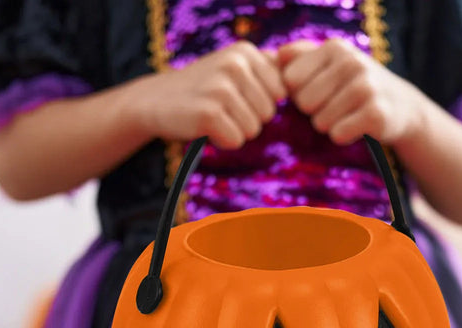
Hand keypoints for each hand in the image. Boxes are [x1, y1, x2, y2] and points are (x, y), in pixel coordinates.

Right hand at [139, 41, 287, 148]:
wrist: (154, 101)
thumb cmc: (201, 89)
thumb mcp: (234, 69)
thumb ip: (268, 68)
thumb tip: (307, 71)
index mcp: (246, 51)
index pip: (281, 93)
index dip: (260, 103)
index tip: (237, 98)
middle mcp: (235, 64)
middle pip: (269, 113)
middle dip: (249, 119)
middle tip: (222, 109)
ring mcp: (221, 88)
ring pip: (254, 129)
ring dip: (235, 131)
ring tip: (214, 117)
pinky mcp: (209, 113)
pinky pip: (236, 140)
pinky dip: (222, 141)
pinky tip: (206, 128)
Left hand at [276, 38, 424, 146]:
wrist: (400, 106)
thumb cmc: (353, 86)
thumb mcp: (329, 64)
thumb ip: (298, 58)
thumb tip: (266, 56)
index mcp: (333, 48)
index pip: (290, 81)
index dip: (299, 94)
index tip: (318, 92)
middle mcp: (351, 61)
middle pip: (304, 103)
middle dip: (315, 111)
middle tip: (336, 105)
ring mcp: (366, 86)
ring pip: (320, 122)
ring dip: (330, 125)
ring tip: (348, 114)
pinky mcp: (375, 113)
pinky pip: (337, 134)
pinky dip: (343, 136)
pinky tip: (356, 126)